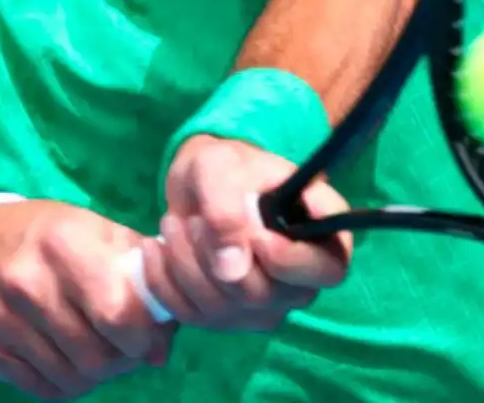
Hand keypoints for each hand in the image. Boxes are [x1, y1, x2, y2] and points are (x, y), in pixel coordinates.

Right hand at [0, 200, 173, 399]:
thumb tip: (160, 351)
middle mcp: (26, 280)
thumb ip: (140, 283)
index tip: (143, 334)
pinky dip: (59, 383)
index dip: (140, 335)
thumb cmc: (48, 237)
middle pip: (95, 356)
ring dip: (91, 375)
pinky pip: (38, 389)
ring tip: (91, 350)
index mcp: (64, 243)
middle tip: (119, 348)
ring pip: (69, 378)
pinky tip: (61, 358)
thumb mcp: (97, 235)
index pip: (118, 313)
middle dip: (119, 361)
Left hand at [137, 136, 352, 331]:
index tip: (257, 236)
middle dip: (214, 256)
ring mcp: (263, 306)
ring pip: (222, 308)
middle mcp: (300, 281)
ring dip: (185, 264)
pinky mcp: (227, 317)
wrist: (199, 184)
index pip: (327, 270)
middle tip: (192, 220)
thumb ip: (227, 208)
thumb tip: (231, 270)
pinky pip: (191, 315)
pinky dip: (164, 281)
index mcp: (322, 237)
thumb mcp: (222, 166)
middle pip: (263, 295)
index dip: (291, 260)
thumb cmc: (228, 167)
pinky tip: (156, 248)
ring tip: (171, 223)